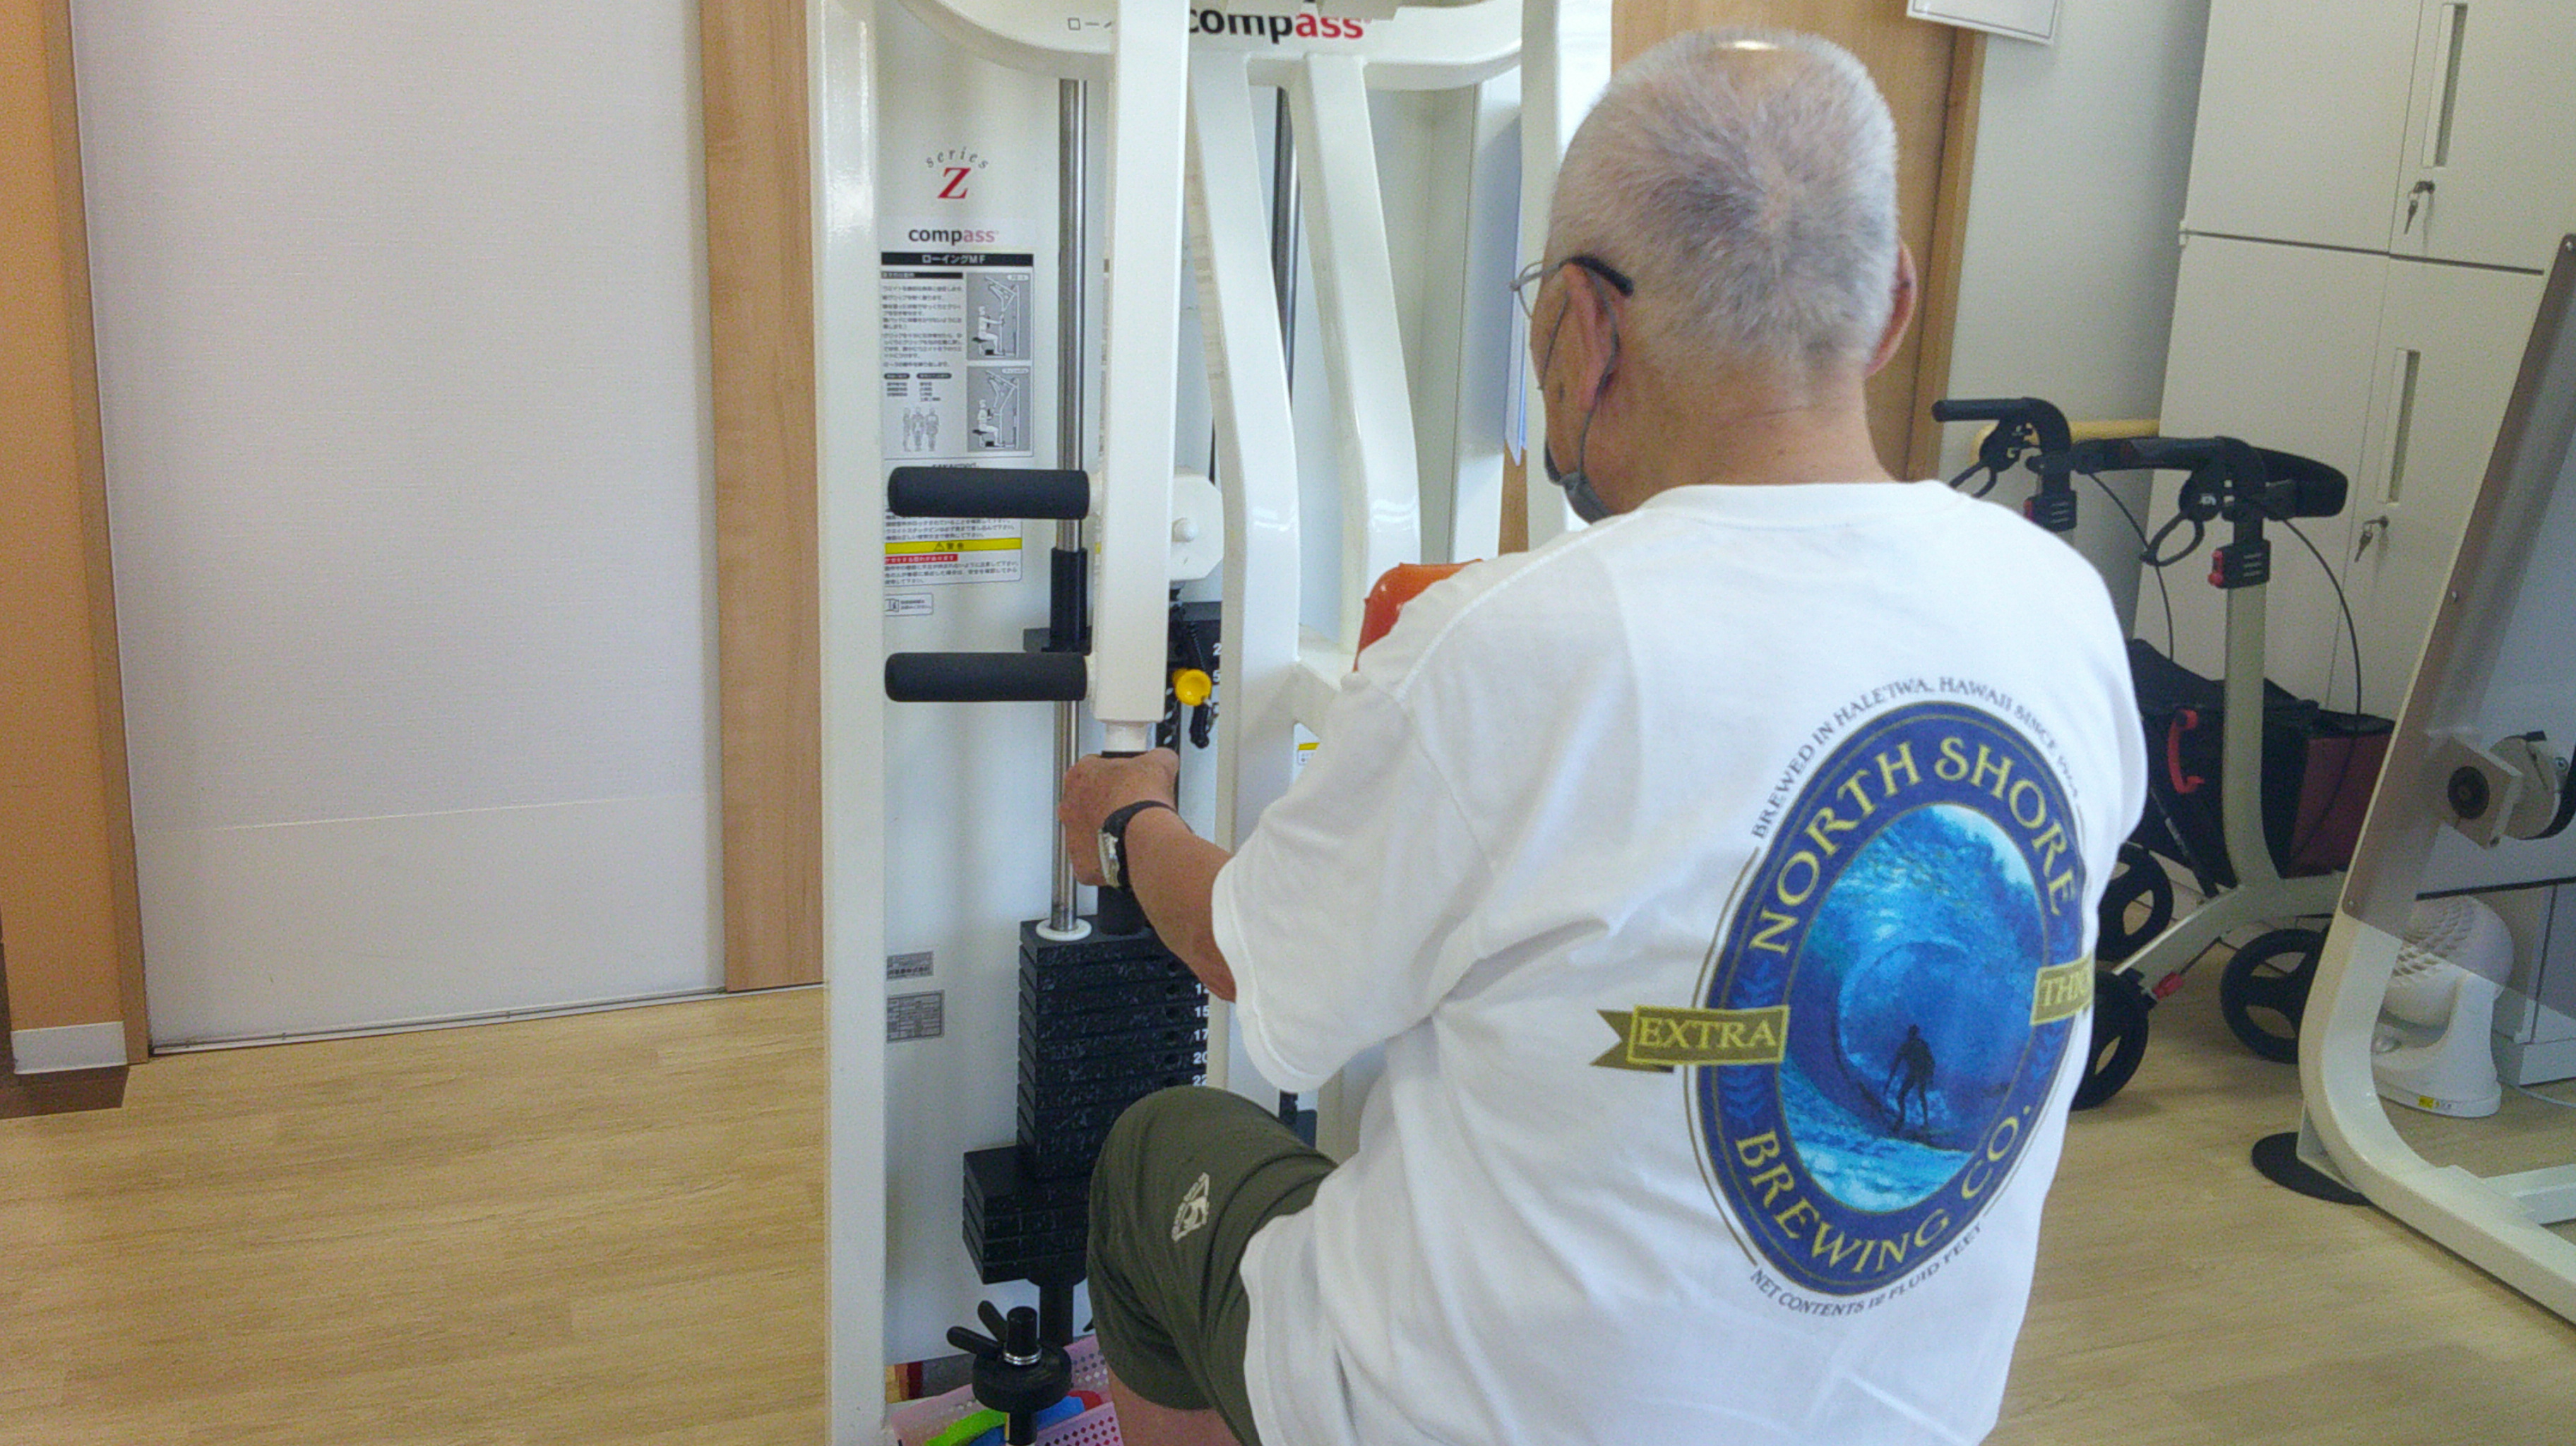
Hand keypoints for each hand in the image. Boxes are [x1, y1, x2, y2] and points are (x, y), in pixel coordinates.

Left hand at [1059, 749, 1181, 885]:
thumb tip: (1163, 759)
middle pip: (1087, 801)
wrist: (1145, 838)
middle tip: (1131, 806)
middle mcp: (1070, 806)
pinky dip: (1109, 857)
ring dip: (1105, 830)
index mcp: (1080, 776)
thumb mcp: (1159, 762)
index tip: (1128, 779)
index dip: (1114, 773)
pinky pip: (1094, 860)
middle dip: (1107, 804)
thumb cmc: (1141, 801)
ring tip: (1131, 831)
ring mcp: (1072, 836)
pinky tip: (1126, 852)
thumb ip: (1157, 756)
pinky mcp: (1082, 863)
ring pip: (1088, 832)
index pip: (1093, 768)